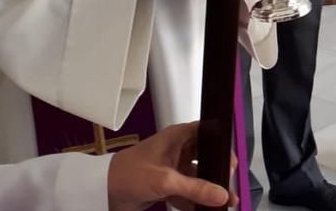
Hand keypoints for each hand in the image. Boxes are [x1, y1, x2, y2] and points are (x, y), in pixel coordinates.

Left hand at [107, 121, 237, 210]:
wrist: (102, 193)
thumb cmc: (127, 173)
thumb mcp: (165, 180)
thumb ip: (195, 188)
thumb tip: (221, 194)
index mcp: (176, 137)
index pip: (206, 132)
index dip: (220, 142)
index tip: (232, 158)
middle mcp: (176, 150)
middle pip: (205, 157)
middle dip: (218, 170)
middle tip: (231, 183)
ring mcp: (172, 169)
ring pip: (197, 178)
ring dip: (208, 190)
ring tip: (225, 202)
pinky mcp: (167, 186)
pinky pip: (187, 193)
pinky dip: (195, 202)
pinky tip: (206, 209)